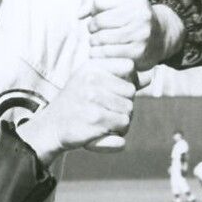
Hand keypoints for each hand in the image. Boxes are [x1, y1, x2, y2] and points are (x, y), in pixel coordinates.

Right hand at [18, 56, 136, 163]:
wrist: (51, 128)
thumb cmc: (76, 103)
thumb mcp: (93, 83)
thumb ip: (122, 77)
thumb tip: (151, 76)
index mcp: (92, 66)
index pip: (128, 66)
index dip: (124, 82)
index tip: (109, 91)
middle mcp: (91, 80)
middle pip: (131, 92)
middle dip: (123, 105)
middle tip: (105, 112)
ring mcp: (92, 100)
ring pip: (128, 111)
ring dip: (120, 122)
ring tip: (102, 123)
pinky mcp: (94, 120)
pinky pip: (122, 128)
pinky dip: (116, 135)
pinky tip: (101, 134)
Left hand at [81, 0, 183, 69]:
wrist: (161, 38)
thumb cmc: (133, 20)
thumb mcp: (120, 4)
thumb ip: (96, 3)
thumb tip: (78, 14)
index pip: (99, 2)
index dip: (93, 11)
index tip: (97, 18)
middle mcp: (140, 15)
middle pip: (99, 21)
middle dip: (92, 28)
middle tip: (95, 33)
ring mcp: (141, 34)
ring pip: (102, 38)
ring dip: (93, 42)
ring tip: (96, 43)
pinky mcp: (138, 52)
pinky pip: (108, 53)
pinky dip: (98, 54)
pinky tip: (99, 53)